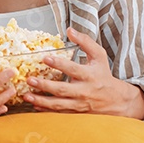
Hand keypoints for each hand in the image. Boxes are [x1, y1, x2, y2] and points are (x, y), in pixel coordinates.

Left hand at [24, 27, 143, 118]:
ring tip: (27, 95)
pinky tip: (34, 105)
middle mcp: (84, 91)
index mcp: (89, 75)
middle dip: (45, 85)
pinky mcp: (76, 112)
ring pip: (58, 104)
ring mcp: (79, 104)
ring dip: (41, 100)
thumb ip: (85, 42)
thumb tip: (70, 30)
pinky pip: (59, 112)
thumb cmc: (104, 75)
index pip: (73, 69)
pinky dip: (46, 110)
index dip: (59, 64)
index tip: (45, 58)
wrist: (116, 100)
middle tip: (29, 79)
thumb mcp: (99, 56)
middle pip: (62, 89)